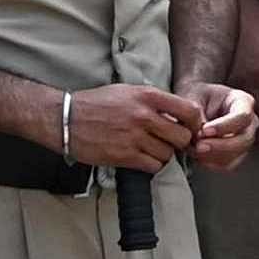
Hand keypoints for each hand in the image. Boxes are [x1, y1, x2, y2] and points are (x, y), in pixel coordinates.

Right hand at [60, 82, 209, 173]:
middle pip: (182, 136)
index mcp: (147, 96)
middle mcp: (144, 116)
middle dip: (179, 142)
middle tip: (169, 142)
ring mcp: (134, 137)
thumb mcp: (128, 92)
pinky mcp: (123, 155)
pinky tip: (142, 159)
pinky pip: (153, 166)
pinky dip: (151, 165)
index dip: (194, 123)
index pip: (190, 110)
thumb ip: (153, 101)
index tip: (189, 128)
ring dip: (162, 155)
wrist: (64, 118)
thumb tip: (179, 114)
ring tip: (150, 150)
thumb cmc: (96, 104)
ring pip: (168, 154)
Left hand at [183, 81, 258, 172]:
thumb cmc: (195, 96)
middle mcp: (249, 122)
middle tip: (198, 147)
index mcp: (243, 101)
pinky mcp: (236, 153)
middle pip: (245, 139)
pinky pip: (228, 164)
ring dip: (214, 156)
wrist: (194, 104)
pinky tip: (197, 156)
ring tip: (192, 148)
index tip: (204, 131)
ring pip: (238, 154)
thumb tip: (199, 135)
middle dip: (221, 146)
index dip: (224, 126)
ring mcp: (244, 138)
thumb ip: (196, 114)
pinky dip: (212, 163)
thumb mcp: (193, 97)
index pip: (243, 116)